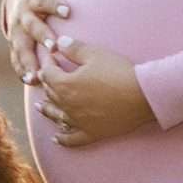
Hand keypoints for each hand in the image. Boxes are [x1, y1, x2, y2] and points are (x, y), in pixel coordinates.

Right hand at [2, 0, 83, 83]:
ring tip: (37, 76)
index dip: (54, 5)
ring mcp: (17, 34)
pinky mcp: (16, 46)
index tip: (68, 10)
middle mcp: (22, 17)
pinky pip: (17, 61)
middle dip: (41, 37)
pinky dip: (23, 72)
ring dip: (28, 62)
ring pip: (21, 49)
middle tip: (53, 47)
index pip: (43, 1)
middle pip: (31, 28)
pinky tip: (32, 84)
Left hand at [33, 40, 154, 147]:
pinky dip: (62, 139)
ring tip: (40, 107)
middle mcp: (67, 105)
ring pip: (56, 116)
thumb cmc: (118, 72)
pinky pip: (72, 139)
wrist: (142, 96)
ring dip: (47, 110)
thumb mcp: (95, 54)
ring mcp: (78, 121)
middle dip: (48, 83)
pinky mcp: (91, 133)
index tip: (52, 57)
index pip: (48, 73)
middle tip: (48, 76)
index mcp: (65, 84)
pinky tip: (56, 138)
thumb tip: (59, 42)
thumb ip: (74, 49)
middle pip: (51, 93)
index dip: (48, 63)